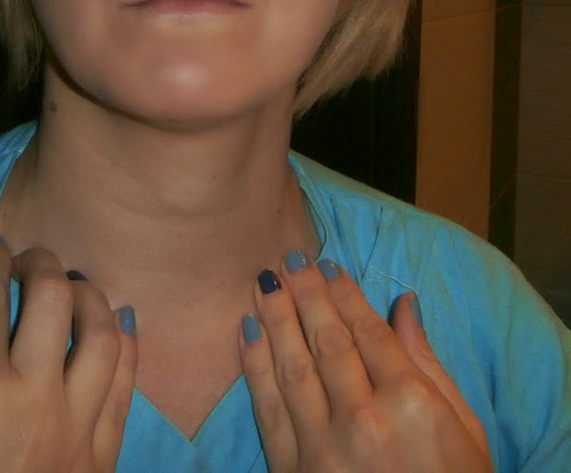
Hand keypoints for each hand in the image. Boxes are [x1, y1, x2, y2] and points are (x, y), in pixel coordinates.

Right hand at [0, 235, 136, 472]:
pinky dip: (129, 344)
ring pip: (104, 332)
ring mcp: (78, 426)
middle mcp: (35, 394)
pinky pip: (129, 384)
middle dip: (42, 264)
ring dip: (91, 296)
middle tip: (30, 258)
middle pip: (55, 298)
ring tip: (74, 286)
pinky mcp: (104, 457)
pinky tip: (122, 325)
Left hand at [239, 253, 492, 472]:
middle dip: (304, 294)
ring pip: (290, 364)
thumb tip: (403, 303)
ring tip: (262, 281)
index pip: (367, 331)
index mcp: (410, 402)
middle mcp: (363, 419)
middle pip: (325, 339)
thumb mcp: (464, 429)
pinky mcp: (292, 470)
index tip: (326, 265)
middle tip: (287, 260)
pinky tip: (247, 331)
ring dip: (274, 317)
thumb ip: (427, 362)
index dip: (343, 293)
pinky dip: (253, 364)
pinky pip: (267, 406)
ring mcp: (322, 447)